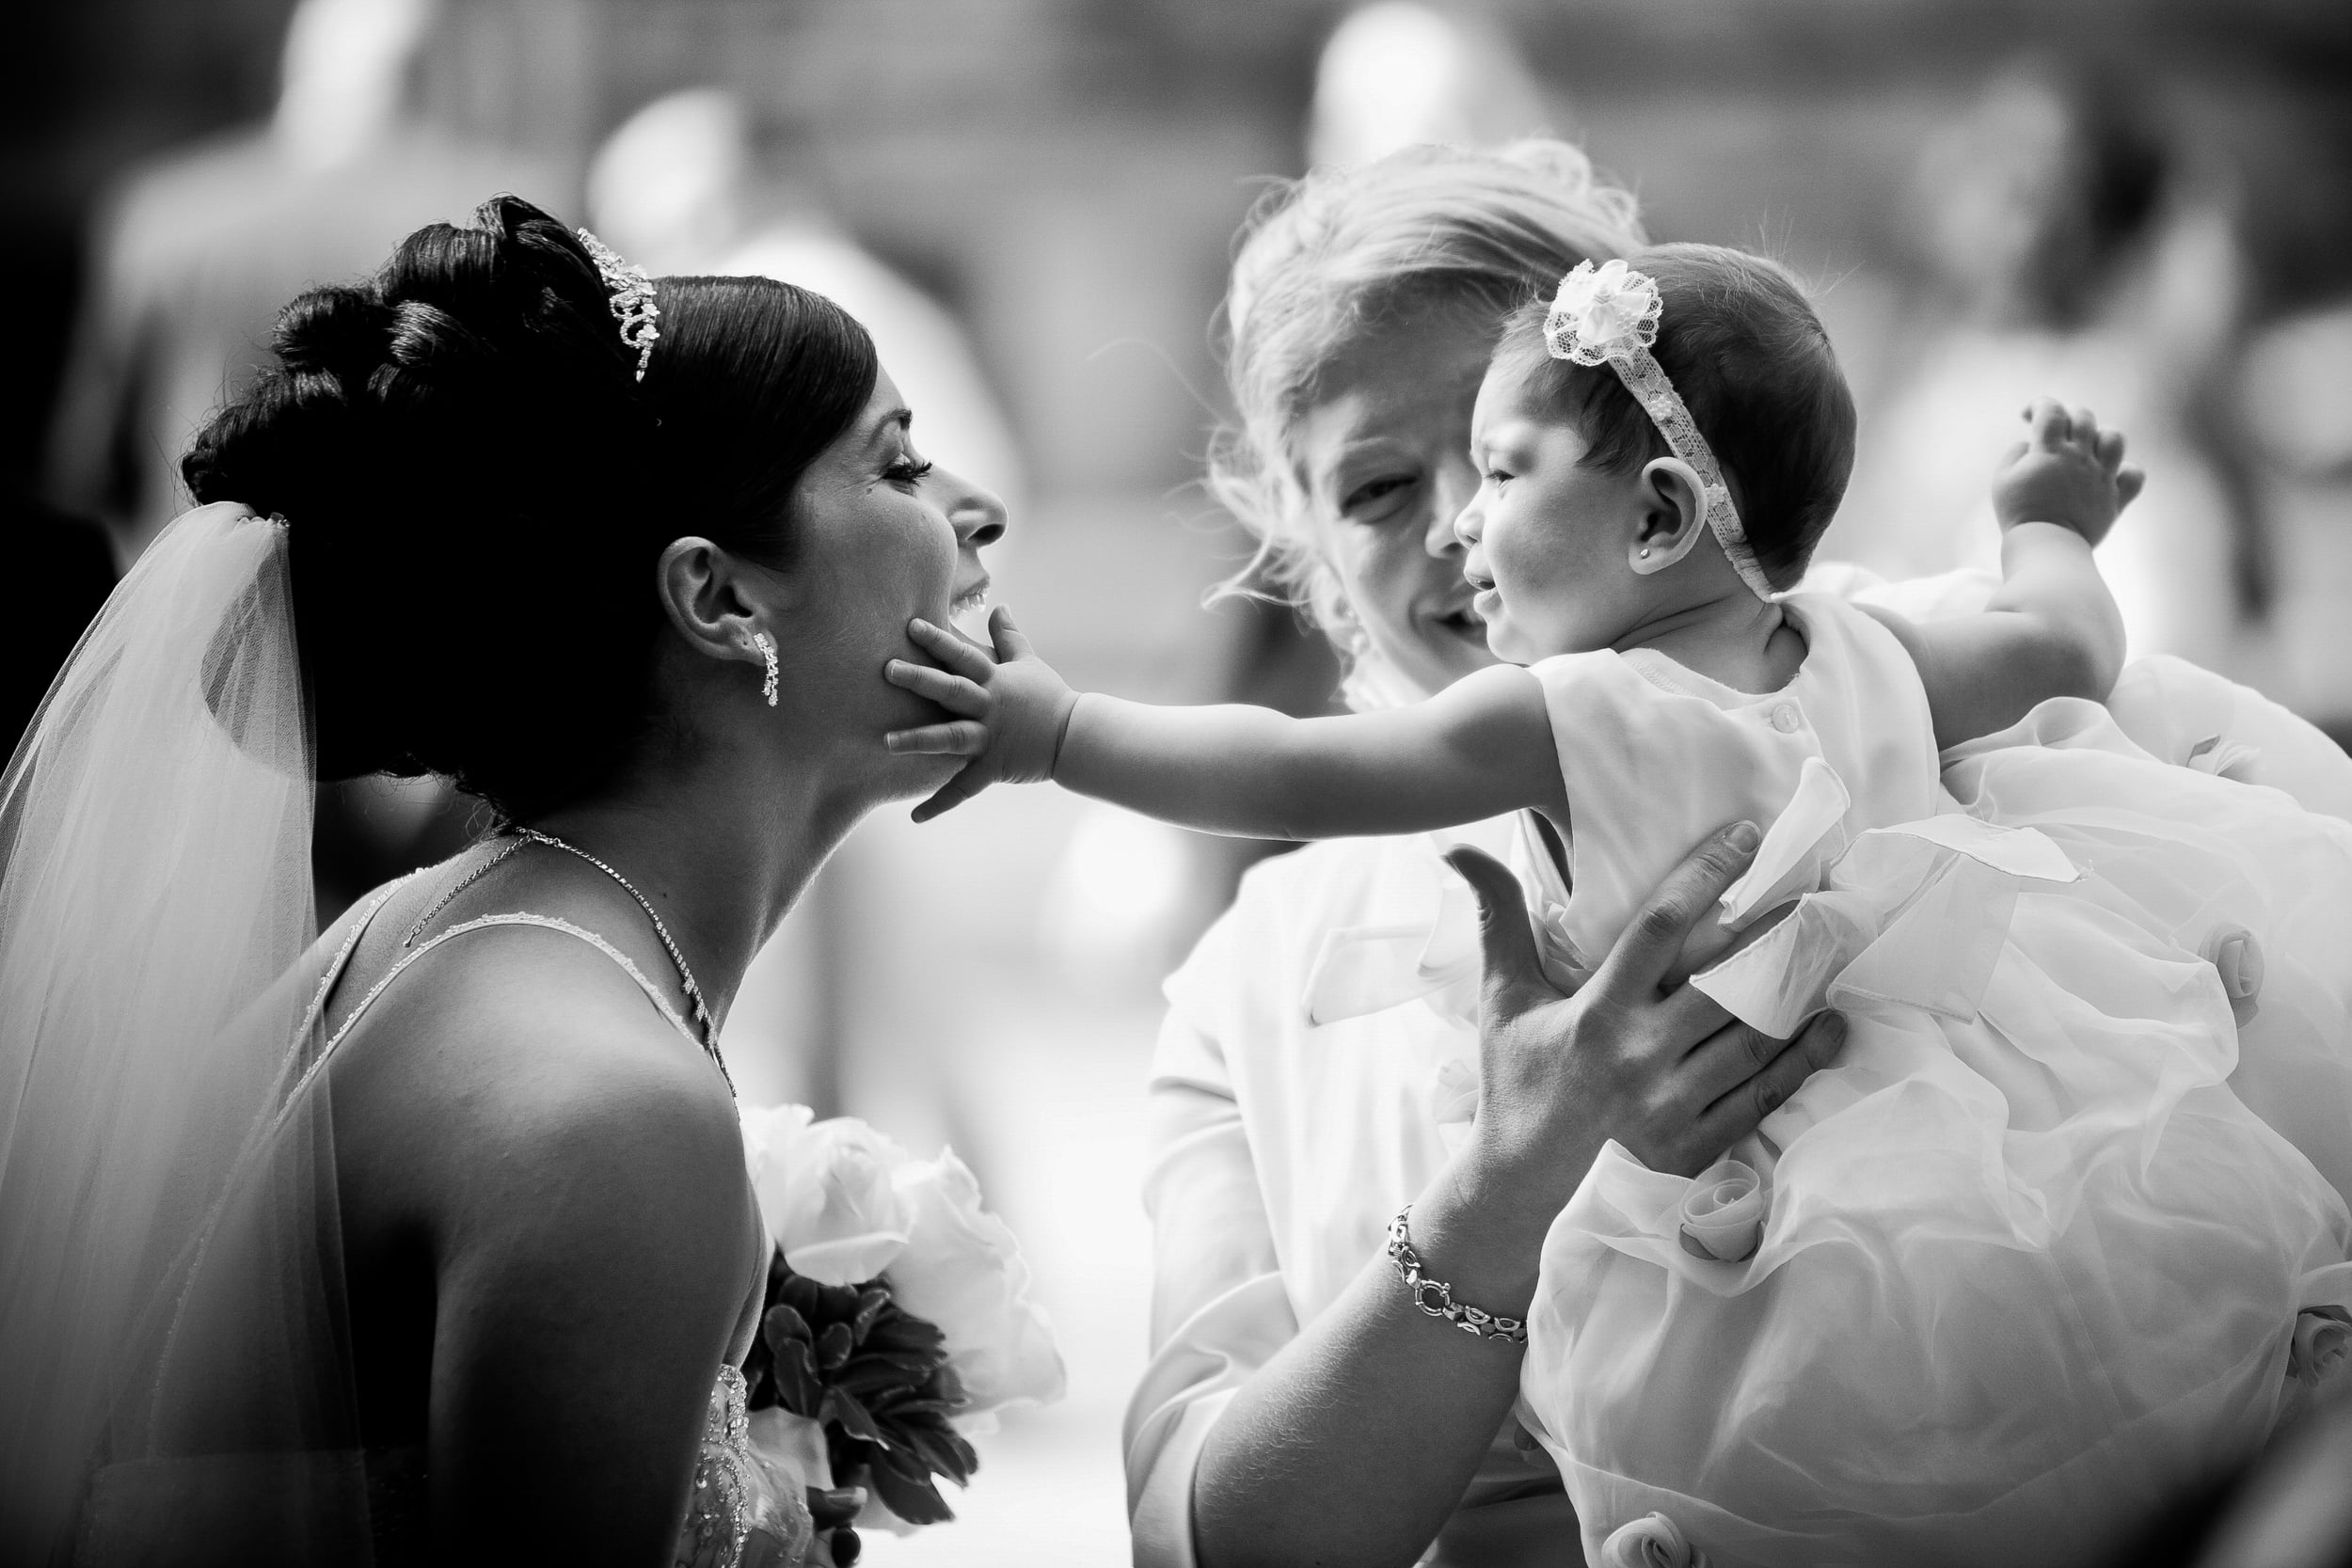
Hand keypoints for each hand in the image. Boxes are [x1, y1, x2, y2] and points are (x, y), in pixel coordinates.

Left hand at [882, 606, 1077, 821]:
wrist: (1076, 736)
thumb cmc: (1049, 697)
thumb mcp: (1029, 662)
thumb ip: (1009, 636)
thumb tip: (999, 606)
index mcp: (995, 680)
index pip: (963, 656)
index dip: (939, 640)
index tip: (911, 626)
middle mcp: (989, 707)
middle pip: (951, 690)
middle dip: (920, 679)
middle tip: (888, 670)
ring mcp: (990, 738)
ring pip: (951, 736)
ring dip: (919, 739)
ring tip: (886, 742)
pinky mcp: (994, 767)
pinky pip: (964, 788)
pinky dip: (940, 803)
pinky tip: (916, 817)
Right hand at [1445, 824, 1847, 1229]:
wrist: (1520, 1183)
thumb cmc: (1514, 1080)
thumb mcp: (1502, 998)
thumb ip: (1497, 920)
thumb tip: (1459, 848)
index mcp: (1597, 1013)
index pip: (1660, 928)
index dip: (1705, 876)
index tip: (1744, 836)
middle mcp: (1639, 1056)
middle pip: (1727, 982)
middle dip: (1775, 933)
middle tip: (1814, 892)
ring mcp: (1671, 1104)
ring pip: (1753, 1037)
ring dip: (1797, 992)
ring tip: (1830, 949)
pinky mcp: (1693, 1145)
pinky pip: (1761, 1095)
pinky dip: (1801, 1058)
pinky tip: (1828, 1024)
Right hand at [1991, 396, 2145, 544]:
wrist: (2045, 546)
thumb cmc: (2018, 513)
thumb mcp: (2001, 480)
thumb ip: (2015, 454)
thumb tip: (2030, 445)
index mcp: (2050, 451)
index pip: (2050, 409)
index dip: (2038, 404)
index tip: (2027, 416)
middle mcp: (2080, 458)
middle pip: (2084, 417)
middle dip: (2068, 414)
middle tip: (2057, 428)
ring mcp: (2101, 477)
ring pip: (2114, 439)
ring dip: (2100, 437)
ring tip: (2086, 448)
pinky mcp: (2115, 499)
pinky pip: (2134, 476)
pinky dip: (2126, 472)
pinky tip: (2109, 476)